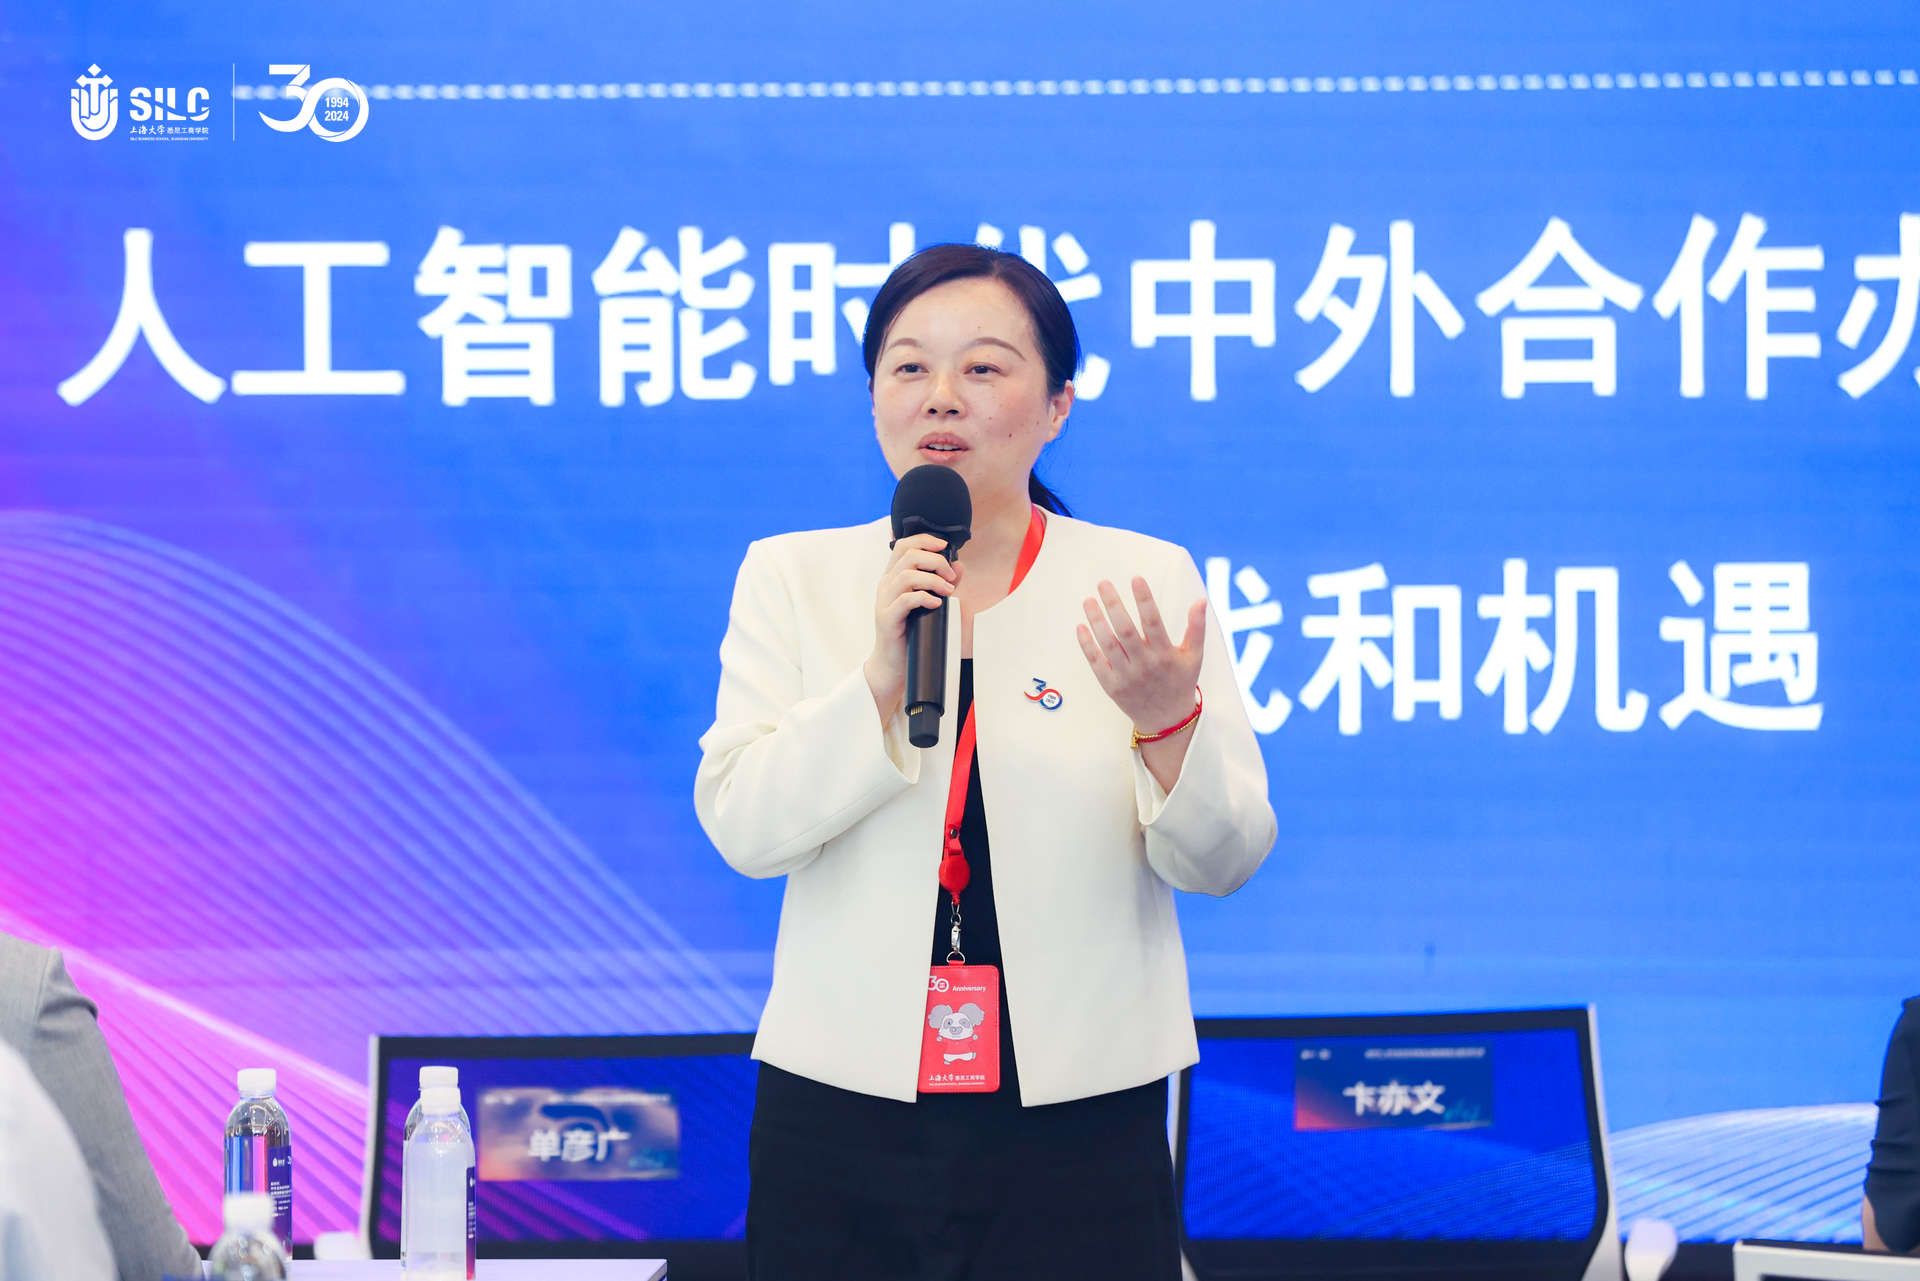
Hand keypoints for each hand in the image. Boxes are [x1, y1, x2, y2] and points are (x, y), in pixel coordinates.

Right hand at [863, 534, 962, 716]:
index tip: (945, 547)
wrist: (892, 663)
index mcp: (893, 577)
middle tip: (951, 577)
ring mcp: (884, 601)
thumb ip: (942, 583)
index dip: (924, 540)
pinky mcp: (887, 618)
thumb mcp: (928, 603)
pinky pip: (905, 600)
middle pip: (908, 556)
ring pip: (907, 575)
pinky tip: (936, 604)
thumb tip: (959, 566)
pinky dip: (924, 598)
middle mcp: (886, 585)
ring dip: (933, 580)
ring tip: (948, 591)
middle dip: (935, 561)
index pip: (903, 545)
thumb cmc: (910, 632)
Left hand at [1076, 577, 1204, 731]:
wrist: (1167, 720)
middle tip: (1103, 583)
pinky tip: (1081, 626)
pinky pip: (1096, 663)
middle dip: (1113, 605)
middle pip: (1125, 631)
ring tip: (1088, 600)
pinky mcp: (1111, 686)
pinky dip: (1087, 645)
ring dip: (1096, 621)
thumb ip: (1196, 628)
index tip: (1136, 579)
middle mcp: (1145, 665)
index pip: (1153, 622)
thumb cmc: (1180, 682)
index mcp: (1165, 655)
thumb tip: (1200, 600)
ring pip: (1107, 645)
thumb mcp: (1194, 656)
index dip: (1144, 600)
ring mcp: (1126, 676)